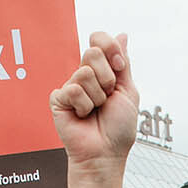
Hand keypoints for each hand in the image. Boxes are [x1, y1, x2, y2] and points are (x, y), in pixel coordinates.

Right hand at [50, 31, 136, 170]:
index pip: (98, 40)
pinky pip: (72, 90)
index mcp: (101, 71)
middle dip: (107, 77)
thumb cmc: (118, 128)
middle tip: (107, 96)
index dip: (110, 50)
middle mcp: (84, 76)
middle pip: (92, 52)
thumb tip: (122, 35)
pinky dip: (84, 106)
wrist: (105, 153)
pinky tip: (82, 116)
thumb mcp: (128, 90)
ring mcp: (70, 86)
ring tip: (95, 110)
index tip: (119, 68)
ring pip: (84, 73)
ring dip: (97, 96)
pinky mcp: (58, 99)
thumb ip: (123, 62)